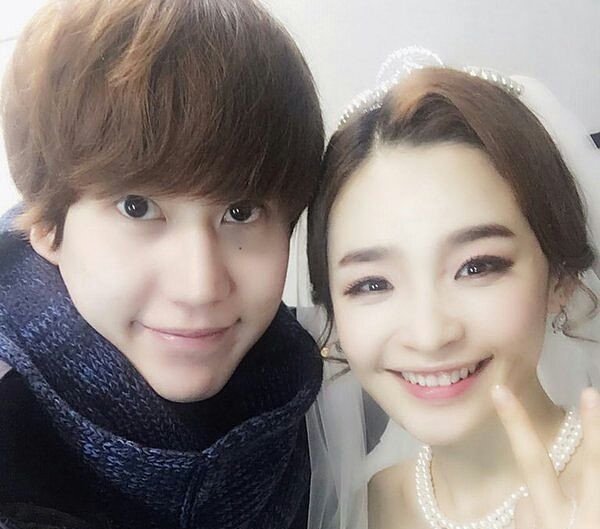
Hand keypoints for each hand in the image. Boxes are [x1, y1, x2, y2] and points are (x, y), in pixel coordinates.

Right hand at [491, 385, 599, 528]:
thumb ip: (528, 519)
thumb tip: (527, 498)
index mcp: (551, 521)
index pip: (531, 462)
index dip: (516, 424)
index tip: (499, 391)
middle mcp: (582, 517)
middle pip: (592, 466)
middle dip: (593, 429)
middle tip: (589, 391)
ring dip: (599, 440)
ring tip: (595, 405)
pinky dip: (590, 491)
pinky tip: (584, 499)